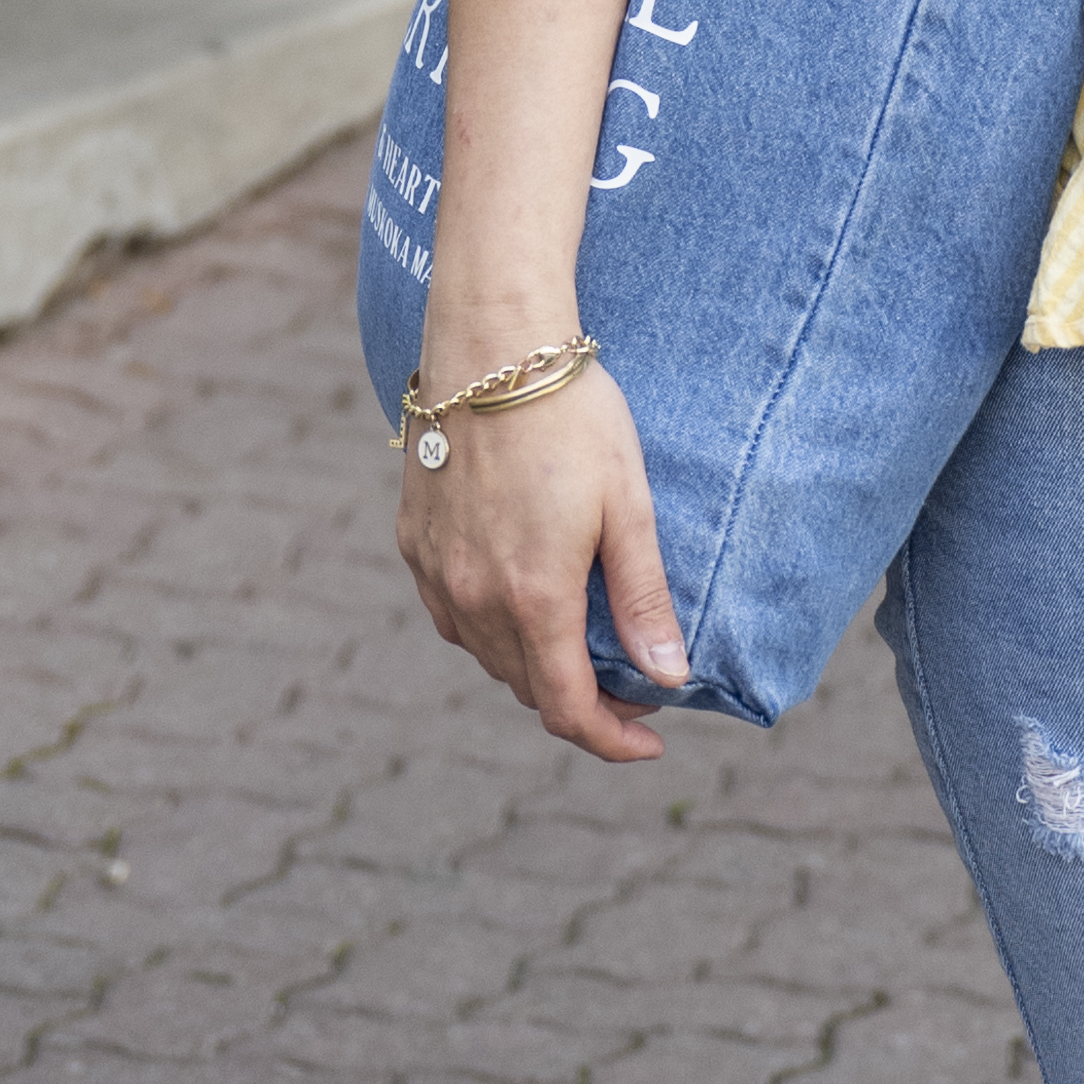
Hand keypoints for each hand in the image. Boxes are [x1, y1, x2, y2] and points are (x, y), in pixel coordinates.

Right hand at [392, 355, 682, 759]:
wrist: (491, 343)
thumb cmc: (572, 415)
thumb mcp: (627, 505)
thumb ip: (642, 599)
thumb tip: (670, 679)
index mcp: (533, 598)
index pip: (567, 708)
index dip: (611, 739)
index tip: (651, 738)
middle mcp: (474, 597)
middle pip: (527, 688)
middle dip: (581, 701)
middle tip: (632, 682)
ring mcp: (436, 571)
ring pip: (487, 655)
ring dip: (534, 665)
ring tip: (580, 644)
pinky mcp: (413, 541)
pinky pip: (452, 615)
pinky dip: (490, 629)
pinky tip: (519, 602)